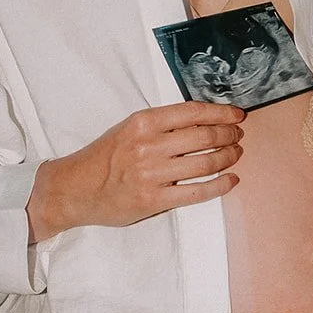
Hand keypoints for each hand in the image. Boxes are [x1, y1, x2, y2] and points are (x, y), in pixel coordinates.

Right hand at [26, 102, 245, 238]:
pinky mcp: (155, 200)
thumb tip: (200, 119)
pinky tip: (231, 180)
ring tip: (235, 154)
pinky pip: (197, 192)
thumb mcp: (128, 128)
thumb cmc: (103, 157)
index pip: (193, 112)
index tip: (237, 114)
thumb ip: (160, 123)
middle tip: (237, 136)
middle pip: (204, 136)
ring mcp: (152, 174)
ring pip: (205, 162)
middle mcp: (149, 145)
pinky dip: (220, 185)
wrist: (75, 189)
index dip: (221, 112)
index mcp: (143, 122)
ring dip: (227, 157)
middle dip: (228, 134)